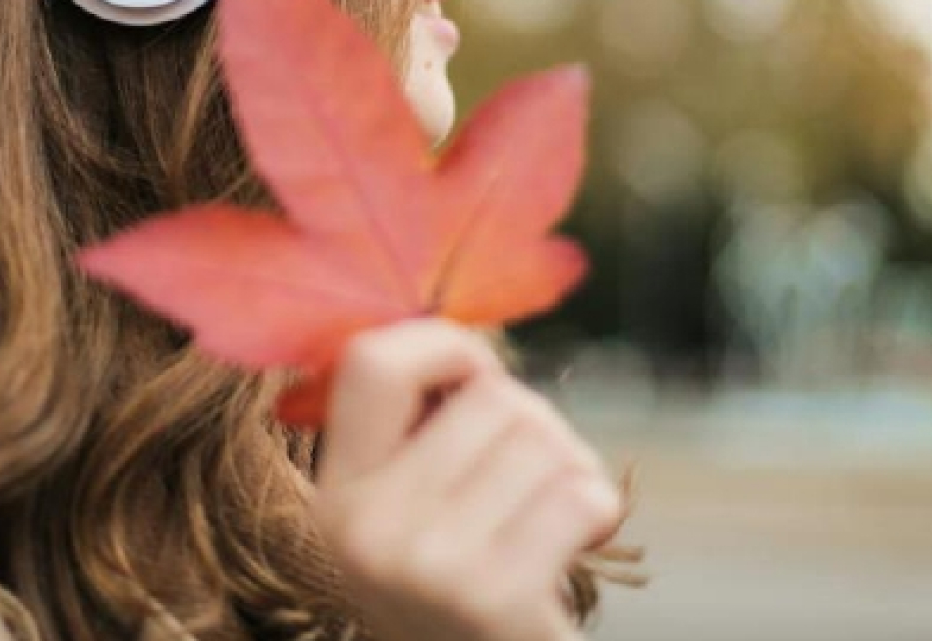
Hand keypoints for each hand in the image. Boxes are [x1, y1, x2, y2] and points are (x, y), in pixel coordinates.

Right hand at [310, 318, 624, 640]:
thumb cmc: (462, 585)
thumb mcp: (408, 511)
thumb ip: (419, 429)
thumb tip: (470, 336)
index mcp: (334, 493)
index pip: (371, 358)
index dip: (444, 345)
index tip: (477, 377)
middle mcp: (364, 527)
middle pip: (490, 395)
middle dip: (534, 422)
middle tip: (529, 478)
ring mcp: (426, 563)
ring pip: (542, 438)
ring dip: (570, 467)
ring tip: (551, 514)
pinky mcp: (493, 596)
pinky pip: (580, 496)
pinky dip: (598, 510)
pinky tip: (575, 542)